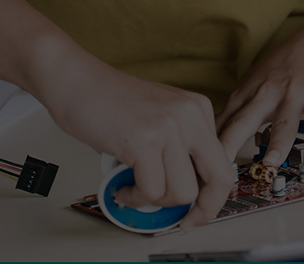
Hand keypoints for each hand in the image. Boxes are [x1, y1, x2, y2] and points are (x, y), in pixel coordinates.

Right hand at [35, 51, 234, 230]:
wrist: (79, 82)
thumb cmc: (112, 103)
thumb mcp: (161, 117)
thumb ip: (180, 146)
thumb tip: (189, 192)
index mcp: (198, 108)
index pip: (223, 162)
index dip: (213, 196)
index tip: (197, 212)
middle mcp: (190, 114)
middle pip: (218, 178)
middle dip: (202, 209)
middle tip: (182, 221)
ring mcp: (169, 126)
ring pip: (183, 192)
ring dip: (156, 202)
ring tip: (136, 189)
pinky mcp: (144, 141)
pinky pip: (152, 192)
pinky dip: (135, 199)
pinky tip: (122, 187)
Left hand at [217, 11, 303, 171]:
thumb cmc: (280, 70)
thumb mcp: (250, 87)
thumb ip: (232, 116)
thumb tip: (206, 146)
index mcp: (246, 96)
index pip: (222, 124)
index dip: (207, 148)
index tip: (199, 172)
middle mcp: (266, 94)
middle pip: (244, 122)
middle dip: (230, 145)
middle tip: (219, 172)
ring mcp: (292, 94)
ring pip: (283, 120)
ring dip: (277, 140)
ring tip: (271, 160)